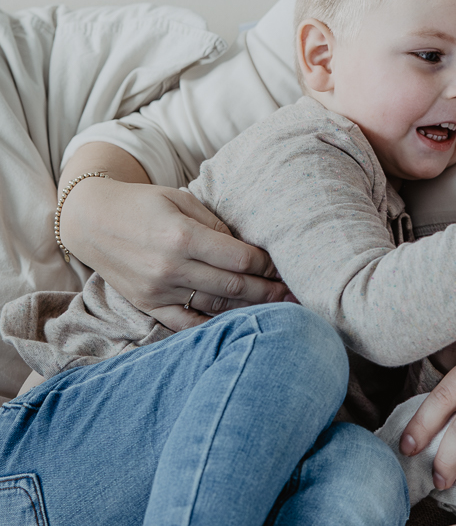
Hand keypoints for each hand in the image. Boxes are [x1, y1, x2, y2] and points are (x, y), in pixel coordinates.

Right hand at [59, 176, 288, 327]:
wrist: (92, 221)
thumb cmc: (144, 203)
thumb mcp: (182, 200)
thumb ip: (216, 225)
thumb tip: (249, 247)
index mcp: (182, 237)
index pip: (240, 258)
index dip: (267, 264)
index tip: (285, 265)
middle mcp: (170, 268)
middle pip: (234, 287)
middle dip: (268, 290)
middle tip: (293, 293)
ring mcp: (158, 291)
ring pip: (215, 307)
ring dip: (249, 309)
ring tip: (276, 308)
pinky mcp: (147, 305)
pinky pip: (186, 323)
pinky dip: (213, 325)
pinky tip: (238, 326)